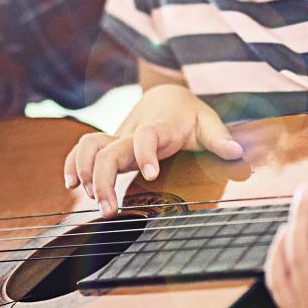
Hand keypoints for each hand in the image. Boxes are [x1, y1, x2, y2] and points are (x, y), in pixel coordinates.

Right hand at [63, 83, 242, 216]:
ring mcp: (118, 137)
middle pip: (108, 150)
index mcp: (159, 127)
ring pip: (89, 147)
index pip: (146, 136)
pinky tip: (71, 185)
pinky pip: (83, 150)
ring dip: (84, 172)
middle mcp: (133, 132)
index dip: (145, 153)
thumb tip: (237, 152)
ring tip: (93, 201)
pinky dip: (72, 164)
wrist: (167, 96)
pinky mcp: (109, 144)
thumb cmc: (189, 115)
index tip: (150, 174)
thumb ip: (220, 138)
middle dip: (103, 179)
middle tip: (109, 210)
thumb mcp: (208, 122)